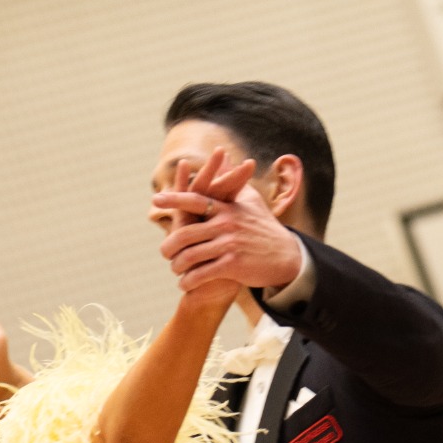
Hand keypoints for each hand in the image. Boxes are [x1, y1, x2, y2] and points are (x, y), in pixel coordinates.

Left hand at [154, 147, 302, 296]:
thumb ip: (234, 180)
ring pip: (191, 255)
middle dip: (170, 245)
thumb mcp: (251, 201)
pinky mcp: (233, 265)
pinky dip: (189, 281)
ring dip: (177, 266)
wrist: (287, 257)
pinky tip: (184, 284)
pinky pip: (202, 273)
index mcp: (227, 208)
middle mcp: (226, 224)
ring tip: (175, 269)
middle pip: (186, 233)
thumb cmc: (265, 228)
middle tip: (164, 251)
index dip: (174, 199)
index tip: (155, 200)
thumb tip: (226, 157)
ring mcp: (229, 244)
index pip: (195, 199)